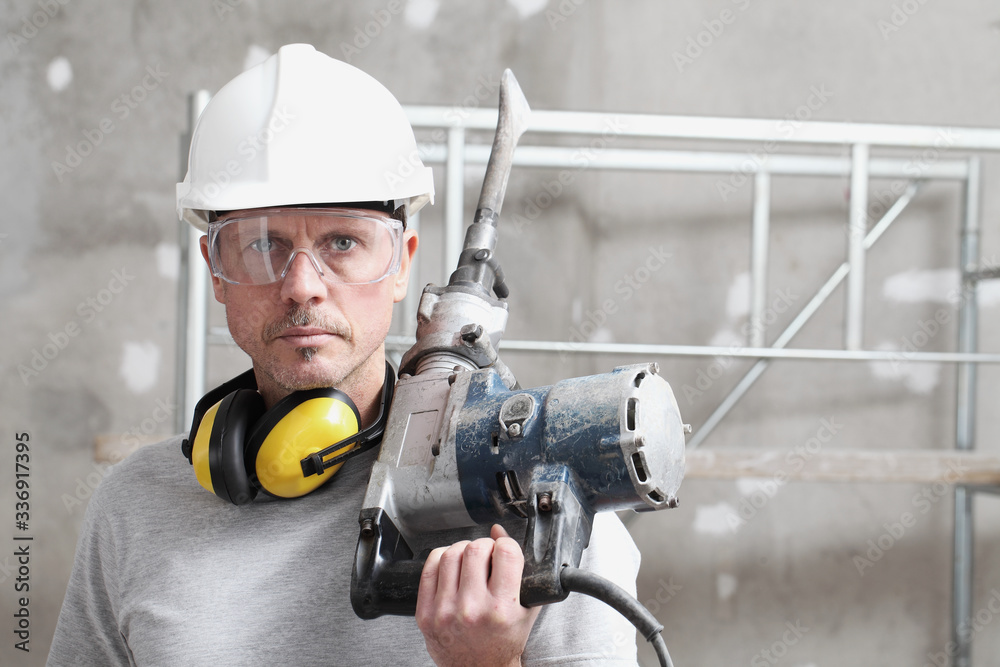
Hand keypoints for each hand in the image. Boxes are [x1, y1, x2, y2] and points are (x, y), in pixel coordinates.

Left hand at [416, 524, 541, 666]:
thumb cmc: (504, 641)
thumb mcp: (525, 609)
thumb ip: (519, 569)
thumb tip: (498, 532)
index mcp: (502, 609)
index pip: (505, 553)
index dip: (506, 545)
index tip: (505, 551)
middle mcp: (472, 609)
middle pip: (476, 549)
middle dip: (485, 546)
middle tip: (488, 556)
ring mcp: (445, 611)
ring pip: (451, 554)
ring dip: (463, 550)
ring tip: (470, 561)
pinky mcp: (426, 613)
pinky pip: (429, 568)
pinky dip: (441, 558)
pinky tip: (451, 567)